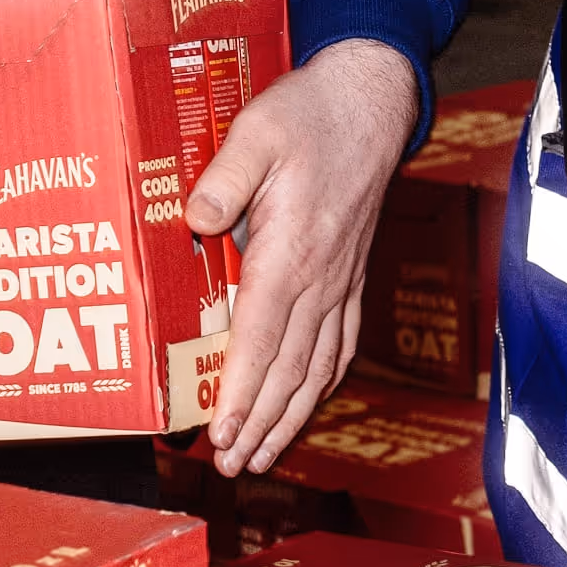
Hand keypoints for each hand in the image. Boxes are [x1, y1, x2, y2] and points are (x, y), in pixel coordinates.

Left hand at [188, 37, 426, 474]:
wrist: (369, 101)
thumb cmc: (309, 114)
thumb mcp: (257, 131)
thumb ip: (225, 177)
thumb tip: (196, 219)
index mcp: (293, 252)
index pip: (262, 338)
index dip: (240, 392)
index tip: (220, 433)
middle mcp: (322, 279)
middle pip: (290, 369)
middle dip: (259, 424)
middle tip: (231, 466)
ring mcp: (341, 282)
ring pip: (318, 367)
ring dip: (289, 417)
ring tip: (262, 456)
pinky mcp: (351, 275)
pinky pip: (342, 344)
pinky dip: (324, 384)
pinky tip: (309, 403)